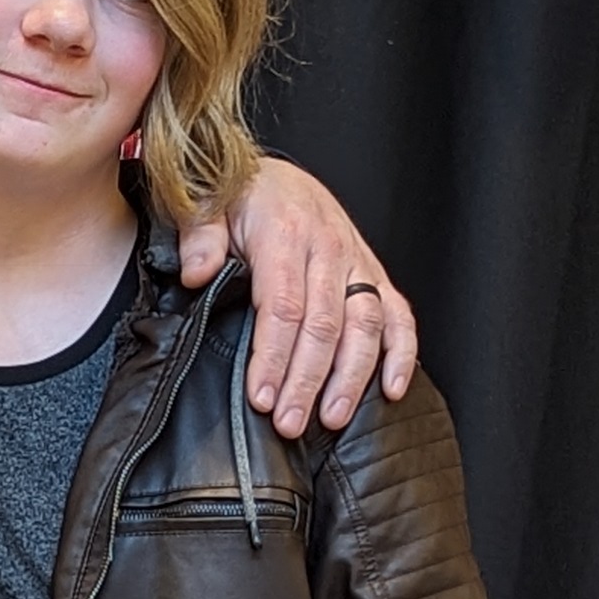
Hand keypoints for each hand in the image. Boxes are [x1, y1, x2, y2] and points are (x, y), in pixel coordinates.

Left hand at [179, 159, 417, 439]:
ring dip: (351, 377)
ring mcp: (356, 263)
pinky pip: (397, 314)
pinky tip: (391, 389)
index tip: (260, 396)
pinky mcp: (373, 274)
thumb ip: (200, 237)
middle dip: (307, 380)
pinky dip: (401, 352)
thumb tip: (197, 273)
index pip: (283, 306)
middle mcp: (328, 249)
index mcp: (286, 234)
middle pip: (324, 325)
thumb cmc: (239, 197)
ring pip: (365, 325)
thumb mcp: (205, 204)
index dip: (273, 356)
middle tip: (289, 422)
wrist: (272, 175)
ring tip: (332, 419)